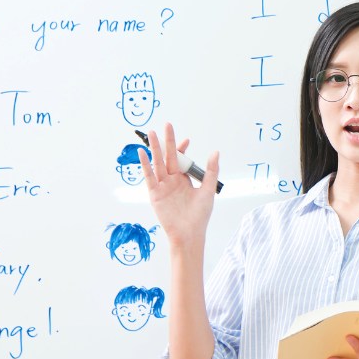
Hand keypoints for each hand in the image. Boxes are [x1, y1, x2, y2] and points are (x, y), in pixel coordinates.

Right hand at [139, 122, 219, 247]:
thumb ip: (210, 171)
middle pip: (168, 157)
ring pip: (157, 163)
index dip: (182, 148)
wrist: (190, 233)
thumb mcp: (207, 189)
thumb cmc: (200, 215)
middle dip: (167, 142)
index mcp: (184, 180)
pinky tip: (142, 153)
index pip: (181, 160)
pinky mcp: (155, 194)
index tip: (186, 139)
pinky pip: (149, 177)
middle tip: (167, 125)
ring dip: (154, 148)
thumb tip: (215, 152)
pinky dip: (145, 165)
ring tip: (151, 133)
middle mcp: (172, 181)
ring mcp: (162, 186)